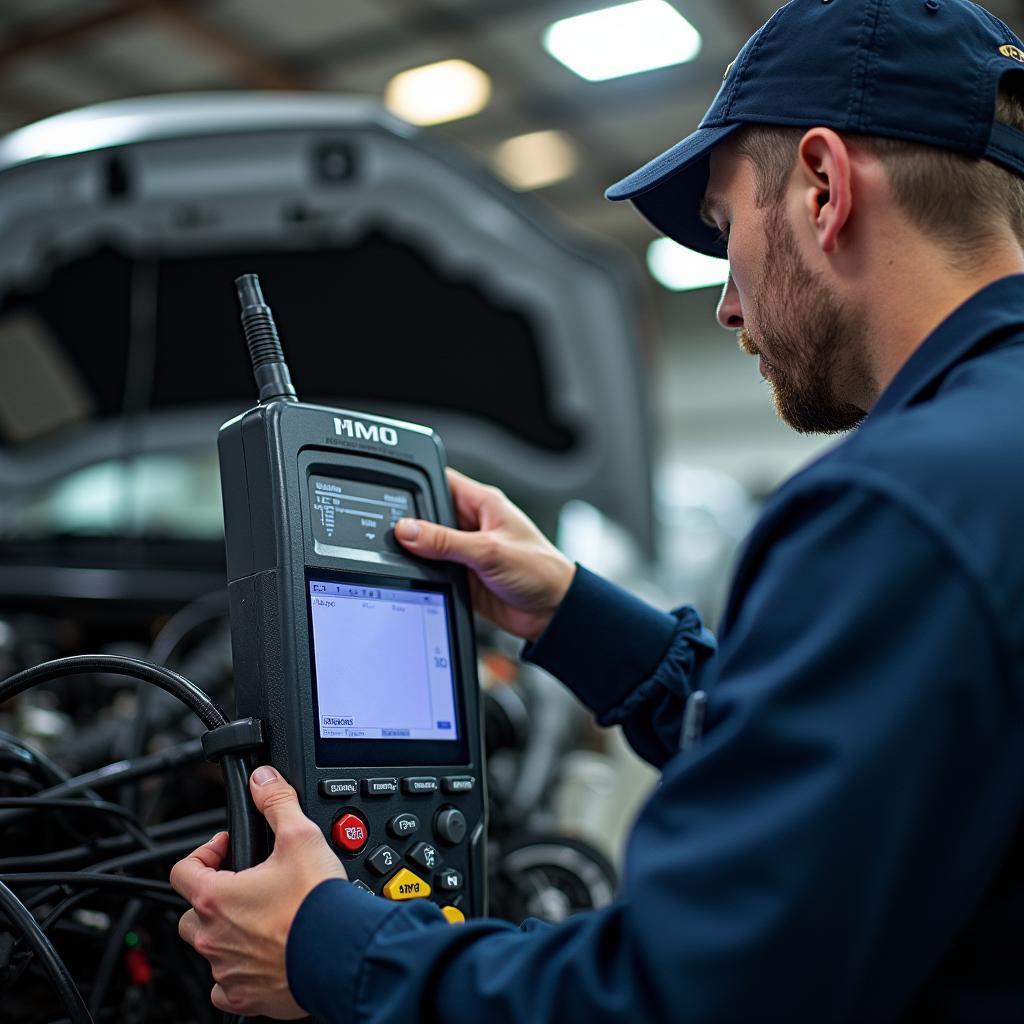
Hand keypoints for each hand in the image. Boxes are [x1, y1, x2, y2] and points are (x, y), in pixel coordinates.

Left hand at [170, 766, 345, 1018]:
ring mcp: (227, 970)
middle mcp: (213, 938)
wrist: (340, 954)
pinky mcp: (246, 996)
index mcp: (216, 898)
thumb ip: (277, 803)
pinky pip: (227, 985)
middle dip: (215, 894)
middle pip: (193, 911)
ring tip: (264, 917)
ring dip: (229, 932)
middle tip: (247, 884)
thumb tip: (264, 781)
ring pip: (211, 948)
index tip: (228, 848)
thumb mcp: (301, 837)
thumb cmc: (315, 904)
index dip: (205, 852)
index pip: (183, 870)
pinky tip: (265, 954)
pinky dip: (240, 970)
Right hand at [394, 468, 575, 641]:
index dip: (417, 484)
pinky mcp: (464, 575)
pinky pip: (435, 570)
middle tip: (392, 533)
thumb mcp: (489, 551)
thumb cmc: (541, 571)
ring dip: (418, 552)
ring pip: (428, 545)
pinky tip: (418, 576)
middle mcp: (474, 524)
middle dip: (411, 524)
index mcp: (484, 504)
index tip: (392, 494)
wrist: (553, 613)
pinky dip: (425, 573)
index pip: (442, 481)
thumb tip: (408, 530)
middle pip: (429, 515)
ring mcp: (467, 550)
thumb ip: (446, 541)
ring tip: (403, 556)